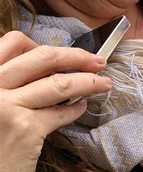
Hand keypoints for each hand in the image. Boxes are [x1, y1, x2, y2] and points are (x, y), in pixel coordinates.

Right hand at [0, 32, 111, 171]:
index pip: (12, 41)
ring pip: (60, 82)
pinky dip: (77, 109)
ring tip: (104, 83)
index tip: (60, 54)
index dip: (40, 44)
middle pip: (44, 56)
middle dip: (77, 56)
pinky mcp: (25, 130)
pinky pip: (61, 111)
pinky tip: (82, 107)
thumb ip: (10, 82)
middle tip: (98, 61)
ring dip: (89, 80)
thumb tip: (50, 63)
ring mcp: (6, 107)